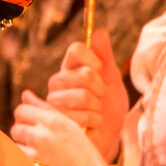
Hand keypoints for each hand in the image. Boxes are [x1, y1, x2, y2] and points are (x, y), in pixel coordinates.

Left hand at [11, 90, 107, 165]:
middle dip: (23, 127)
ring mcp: (36, 150)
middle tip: (35, 135)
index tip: (32, 120)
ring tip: (38, 147)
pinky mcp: (33, 165)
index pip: (22, 108)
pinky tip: (37, 157)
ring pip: (15, 138)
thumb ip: (45, 109)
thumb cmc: (83, 151)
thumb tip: (25, 94)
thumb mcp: (69, 125)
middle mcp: (42, 133)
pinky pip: (19, 154)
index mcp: (53, 120)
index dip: (26, 114)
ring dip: (22, 141)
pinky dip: (24, 155)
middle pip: (16, 123)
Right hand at [45, 28, 126, 161]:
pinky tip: (91, 124)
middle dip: (101, 88)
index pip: (76, 49)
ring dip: (97, 107)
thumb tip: (99, 31)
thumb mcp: (111, 77)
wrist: (107, 134)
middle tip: (101, 97)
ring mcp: (54, 101)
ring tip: (96, 113)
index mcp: (71, 66)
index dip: (92, 58)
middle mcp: (59, 81)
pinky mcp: (55, 121)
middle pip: (85, 74)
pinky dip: (93, 121)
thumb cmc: (108, 105)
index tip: (101, 69)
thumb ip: (104, 55)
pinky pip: (78, 116)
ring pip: (82, 96)